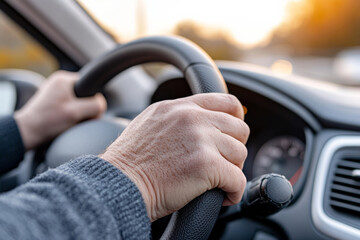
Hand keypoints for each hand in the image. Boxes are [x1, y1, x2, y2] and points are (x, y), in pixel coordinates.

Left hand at [14, 71, 106, 149]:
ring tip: (68, 121)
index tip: (85, 113)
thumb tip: (101, 104)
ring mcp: (56, 92)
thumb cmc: (47, 122)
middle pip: (86, 96)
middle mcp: (59, 82)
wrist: (26, 133)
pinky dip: (71, 116)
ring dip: (79, 114)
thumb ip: (94, 105)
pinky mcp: (54, 101)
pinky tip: (64, 122)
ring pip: (80, 103)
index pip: (91, 87)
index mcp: (64, 79)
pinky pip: (71, 107)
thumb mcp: (76, 113)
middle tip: (76, 120)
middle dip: (85, 110)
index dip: (93, 102)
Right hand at [101, 93, 249, 221]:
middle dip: (234, 149)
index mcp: (180, 107)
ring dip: (233, 171)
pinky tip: (223, 196)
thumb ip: (177, 117)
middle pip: (239, 128)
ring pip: (240, 154)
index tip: (233, 134)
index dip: (236, 119)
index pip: (226, 102)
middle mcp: (192, 118)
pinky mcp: (206, 165)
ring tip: (218, 181)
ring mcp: (200, 140)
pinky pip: (238, 179)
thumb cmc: (130, 161)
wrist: (119, 183)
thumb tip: (198, 123)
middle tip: (222, 164)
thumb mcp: (151, 123)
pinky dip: (234, 191)